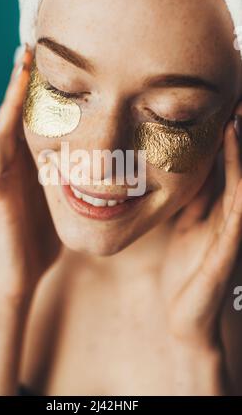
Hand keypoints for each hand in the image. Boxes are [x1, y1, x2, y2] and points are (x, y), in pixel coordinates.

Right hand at [0, 46, 60, 301]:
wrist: (25, 270)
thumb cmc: (44, 235)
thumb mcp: (63, 198)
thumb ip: (72, 175)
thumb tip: (102, 160)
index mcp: (34, 164)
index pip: (36, 121)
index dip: (43, 93)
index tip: (54, 61)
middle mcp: (17, 166)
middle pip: (18, 117)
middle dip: (24, 84)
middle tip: (31, 48)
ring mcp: (5, 180)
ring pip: (2, 134)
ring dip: (7, 102)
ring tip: (16, 69)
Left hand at [160, 114, 241, 391]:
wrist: (189, 317)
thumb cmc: (186, 272)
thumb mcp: (185, 227)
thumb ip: (189, 199)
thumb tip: (178, 168)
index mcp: (216, 208)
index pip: (222, 163)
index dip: (222, 134)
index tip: (218, 101)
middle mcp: (229, 213)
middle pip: (235, 165)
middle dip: (237, 133)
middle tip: (235, 97)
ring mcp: (233, 228)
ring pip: (240, 178)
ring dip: (240, 147)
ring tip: (238, 114)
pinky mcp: (230, 245)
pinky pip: (237, 204)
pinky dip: (237, 174)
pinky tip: (234, 151)